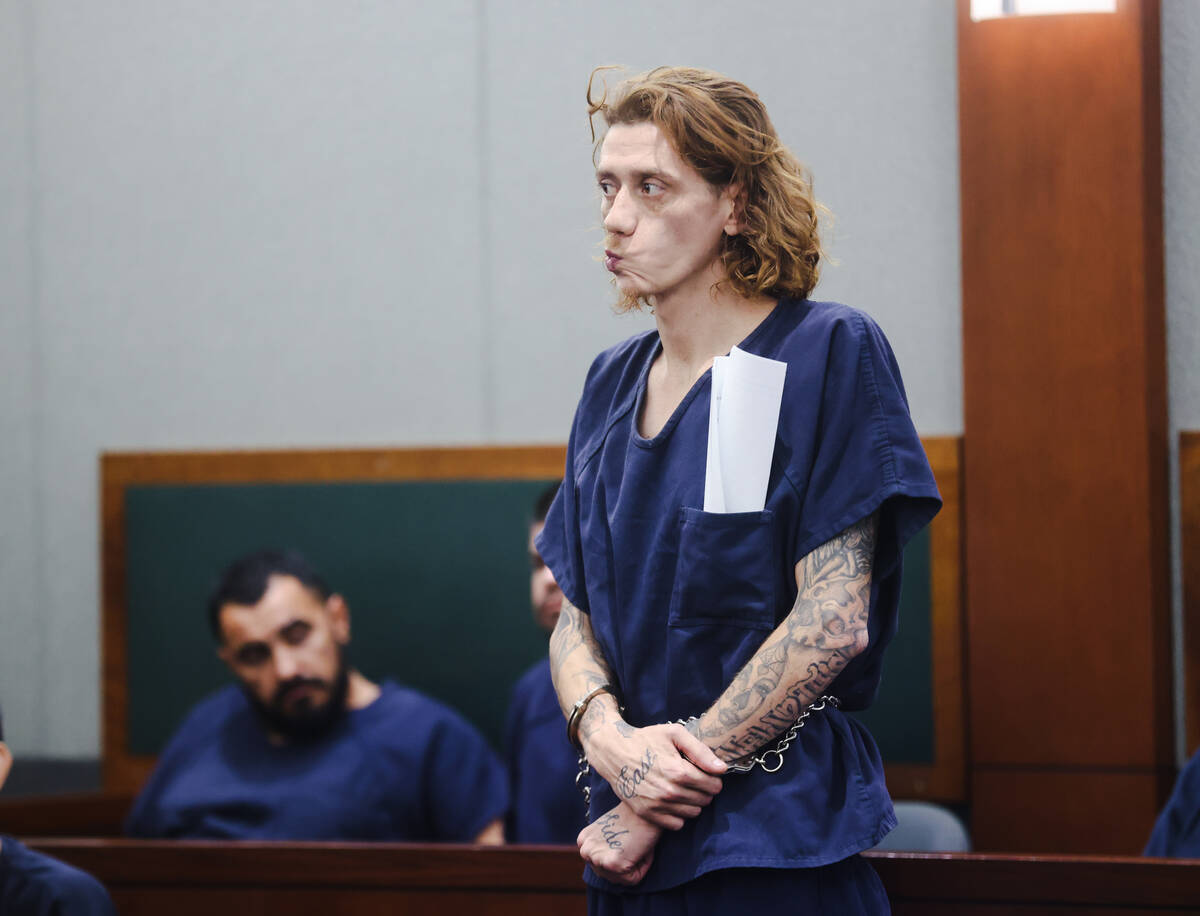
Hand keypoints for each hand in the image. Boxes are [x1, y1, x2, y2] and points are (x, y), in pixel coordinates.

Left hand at [577, 803, 660, 886]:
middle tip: (634, 842)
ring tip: (636, 844)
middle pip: (609, 874)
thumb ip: (604, 847)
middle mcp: (585, 850)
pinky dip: (642, 867)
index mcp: (583, 841)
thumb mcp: (608, 830)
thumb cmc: (632, 816)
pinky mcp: (612, 863)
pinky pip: (632, 879)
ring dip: (635, 865)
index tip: (627, 839)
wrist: (645, 805)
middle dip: (626, 863)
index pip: (602, 865)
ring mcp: (597, 858)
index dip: (620, 855)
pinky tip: (641, 848)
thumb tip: (609, 865)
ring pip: (620, 878)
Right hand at [583, 719, 725, 829]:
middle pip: (705, 800)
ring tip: (683, 788)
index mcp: (678, 771)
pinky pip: (677, 824)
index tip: (705, 771)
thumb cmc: (646, 739)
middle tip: (694, 778)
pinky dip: (679, 814)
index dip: (714, 778)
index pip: (714, 785)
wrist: (613, 752)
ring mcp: (657, 805)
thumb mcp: (674, 734)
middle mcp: (668, 792)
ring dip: (693, 802)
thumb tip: (722, 769)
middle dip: (704, 789)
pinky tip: (673, 800)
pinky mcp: (647, 814)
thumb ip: (700, 751)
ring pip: (693, 813)